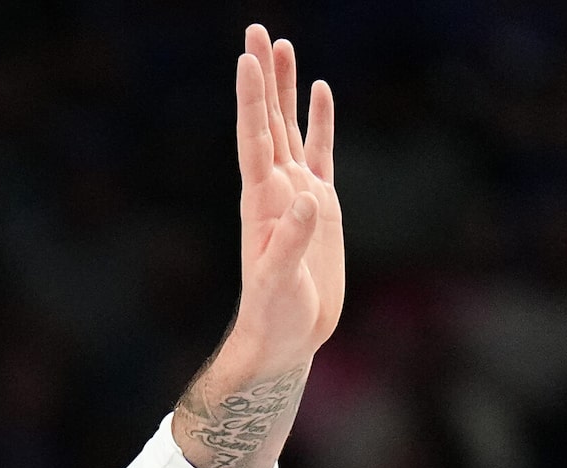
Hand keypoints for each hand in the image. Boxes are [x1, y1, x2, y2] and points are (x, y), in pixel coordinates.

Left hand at [176, 25, 342, 467]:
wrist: (287, 338)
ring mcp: (297, 193)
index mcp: (262, 202)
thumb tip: (307, 200)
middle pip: (267, 120)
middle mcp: (275, 189)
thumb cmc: (275, 317)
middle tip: (256, 30)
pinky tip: (320, 91)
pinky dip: (319, 121)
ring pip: (290, 128)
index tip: (246, 60)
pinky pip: (319, 152)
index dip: (250, 101)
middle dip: (262, 77)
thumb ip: (291, 242)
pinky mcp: (320, 205)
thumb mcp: (279, 283)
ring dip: (284, 88)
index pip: (254, 139)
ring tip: (282, 45)